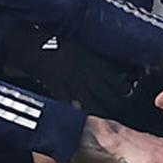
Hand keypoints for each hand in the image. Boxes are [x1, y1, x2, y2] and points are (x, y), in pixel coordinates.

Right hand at [3, 23, 138, 117]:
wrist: (34, 45)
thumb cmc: (55, 45)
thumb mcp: (78, 48)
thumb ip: (89, 59)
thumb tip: (102, 70)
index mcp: (88, 57)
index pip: (108, 73)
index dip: (119, 84)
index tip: (128, 92)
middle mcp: (81, 68)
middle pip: (100, 88)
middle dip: (111, 100)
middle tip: (119, 109)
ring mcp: (68, 77)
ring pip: (86, 96)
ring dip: (96, 108)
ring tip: (104, 117)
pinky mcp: (55, 84)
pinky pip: (66, 99)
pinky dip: (72, 108)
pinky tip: (78, 116)